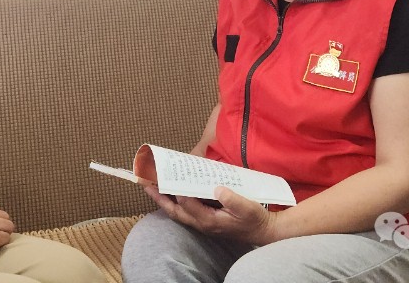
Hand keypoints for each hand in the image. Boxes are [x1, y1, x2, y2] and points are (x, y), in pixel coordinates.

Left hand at [143, 185, 278, 245]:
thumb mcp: (247, 207)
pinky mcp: (206, 221)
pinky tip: (173, 194)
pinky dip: (175, 203)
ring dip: (164, 201)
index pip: (186, 203)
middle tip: (146, 184)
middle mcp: (202, 223)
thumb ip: (232, 199)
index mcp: (209, 220)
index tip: (165, 177)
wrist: (262, 231)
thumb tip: (217, 188)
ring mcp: (203, 224)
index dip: (175, 190)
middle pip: (175, 211)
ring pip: (178, 213)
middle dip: (159, 198)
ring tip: (153, 187)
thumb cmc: (254, 219)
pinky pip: (185, 213)